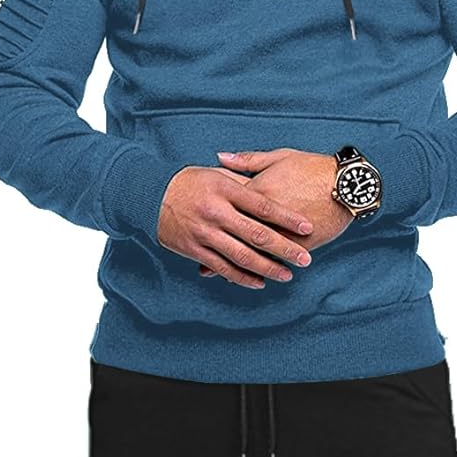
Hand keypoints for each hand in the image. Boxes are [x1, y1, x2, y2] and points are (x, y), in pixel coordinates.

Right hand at [156, 162, 315, 288]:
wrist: (149, 194)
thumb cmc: (189, 182)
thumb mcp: (217, 174)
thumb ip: (244, 181)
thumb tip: (272, 185)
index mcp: (225, 189)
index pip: (263, 206)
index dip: (287, 218)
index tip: (308, 228)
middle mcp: (216, 212)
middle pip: (257, 234)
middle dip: (284, 249)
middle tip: (305, 258)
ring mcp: (205, 233)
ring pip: (242, 255)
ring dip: (267, 268)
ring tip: (287, 274)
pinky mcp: (194, 249)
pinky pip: (222, 267)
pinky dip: (242, 277)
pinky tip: (259, 282)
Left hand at [198, 148, 351, 277]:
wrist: (347, 182)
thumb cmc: (314, 167)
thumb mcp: (280, 157)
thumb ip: (247, 160)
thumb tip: (220, 158)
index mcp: (258, 190)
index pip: (227, 205)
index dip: (209, 216)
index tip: (192, 223)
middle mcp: (266, 214)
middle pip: (235, 233)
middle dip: (216, 247)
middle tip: (199, 259)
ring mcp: (282, 230)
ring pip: (254, 251)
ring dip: (235, 264)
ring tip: (217, 274)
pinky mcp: (299, 243)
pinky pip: (276, 259)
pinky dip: (262, 268)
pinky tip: (250, 278)